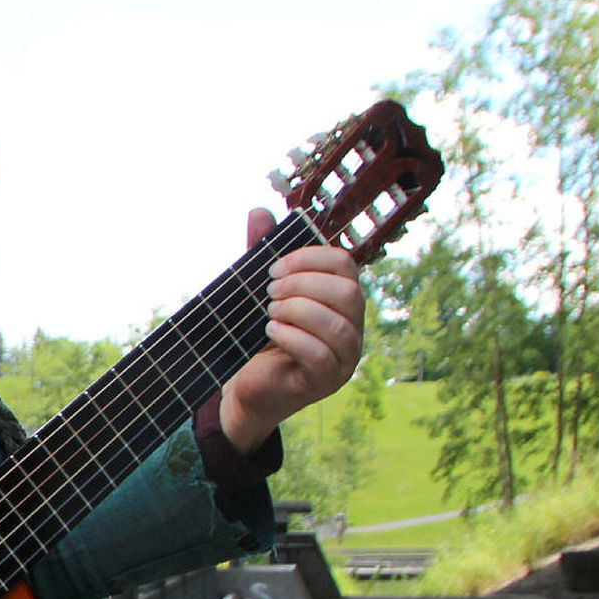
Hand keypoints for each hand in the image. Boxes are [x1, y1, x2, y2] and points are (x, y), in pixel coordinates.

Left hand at [219, 208, 365, 451]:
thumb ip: (263, 254)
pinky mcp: (326, 382)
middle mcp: (353, 326)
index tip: (273, 267)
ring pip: (339, 325)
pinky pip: (322, 356)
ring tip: (269, 313)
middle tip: (270, 293)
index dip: (310, 259)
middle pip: (349, 293)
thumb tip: (259, 212)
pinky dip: (293, 338)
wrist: (245, 387)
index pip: (346, 265)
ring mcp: (344, 357)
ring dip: (298, 311)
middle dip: (304, 285)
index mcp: (341, 300)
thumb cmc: (258, 335)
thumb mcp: (260, 291)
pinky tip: (271, 331)